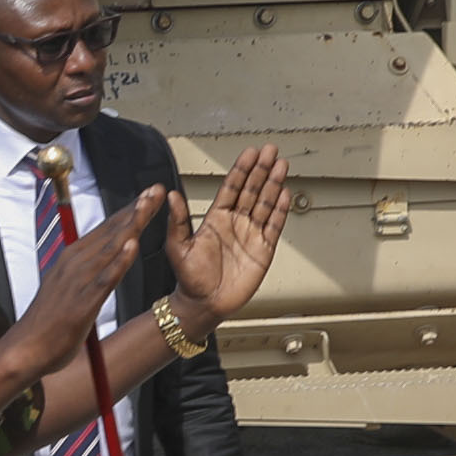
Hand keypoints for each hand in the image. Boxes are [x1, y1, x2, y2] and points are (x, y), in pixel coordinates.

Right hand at [8, 187, 166, 373]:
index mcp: (72, 259)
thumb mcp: (66, 288)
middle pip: (112, 231)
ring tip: (148, 205)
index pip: (106, 229)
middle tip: (157, 189)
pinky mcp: (82, 302)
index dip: (129, 210)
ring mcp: (78, 281)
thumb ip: (84, 272)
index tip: (149, 194)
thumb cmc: (48, 323)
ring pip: (110, 248)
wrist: (26, 348)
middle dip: (136, 210)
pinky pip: (105, 278)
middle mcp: (75, 263)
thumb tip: (100, 262)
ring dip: (131, 225)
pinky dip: (119, 261)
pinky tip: (133, 246)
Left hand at [164, 144, 292, 332]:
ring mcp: (250, 234)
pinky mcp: (263, 249)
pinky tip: (285, 193)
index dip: (241, 170)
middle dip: (261, 170)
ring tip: (281, 165)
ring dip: (273, 184)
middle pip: (252, 190)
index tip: (249, 153)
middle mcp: (235, 222)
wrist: (204, 305)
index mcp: (215, 218)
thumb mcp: (177, 248)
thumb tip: (170, 194)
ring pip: (265, 204)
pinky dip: (280, 210)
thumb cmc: (189, 278)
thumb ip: (177, 221)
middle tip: (270, 150)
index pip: (231, 188)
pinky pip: (274, 226)